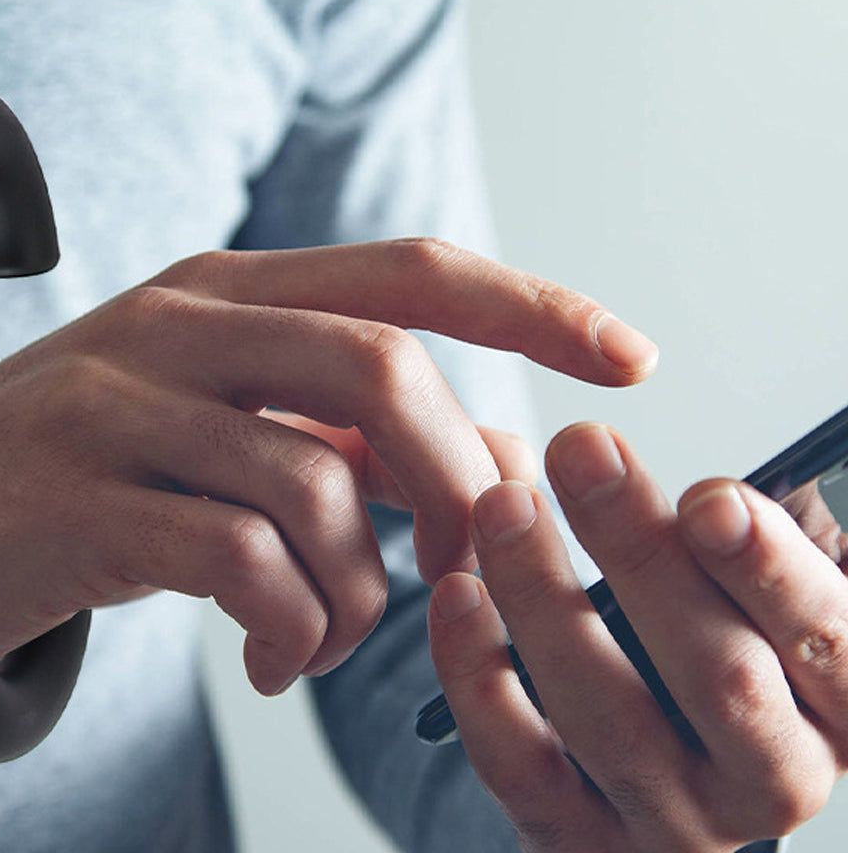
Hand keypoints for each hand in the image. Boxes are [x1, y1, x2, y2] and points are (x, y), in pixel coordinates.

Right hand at [0, 240, 654, 695]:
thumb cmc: (100, 469)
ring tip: (324, 631)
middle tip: (463, 562)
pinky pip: (244, 562)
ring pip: (316, 483)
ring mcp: (125, 406)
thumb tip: (499, 463)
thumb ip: (348, 432)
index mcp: (227, 289)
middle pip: (381, 366)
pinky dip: (290, 625)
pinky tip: (269, 652)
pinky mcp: (87, 504)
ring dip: (360, 588)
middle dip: (454, 478)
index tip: (630, 356)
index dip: (529, 303)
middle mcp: (181, 323)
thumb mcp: (224, 422)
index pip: (405, 271)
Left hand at [429, 422, 847, 851]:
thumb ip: (746, 544)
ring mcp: (672, 823)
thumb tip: (715, 480)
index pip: (831, 647)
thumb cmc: (700, 648)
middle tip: (581, 452)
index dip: (773, 573)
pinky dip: (478, 672)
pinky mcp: (577, 844)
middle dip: (643, 554)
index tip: (711, 498)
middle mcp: (768, 781)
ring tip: (503, 504)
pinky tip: (456, 592)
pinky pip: (519, 764)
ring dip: (545, 595)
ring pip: (608, 717)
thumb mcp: (748, 595)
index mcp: (831, 708)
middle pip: (719, 678)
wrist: (635, 775)